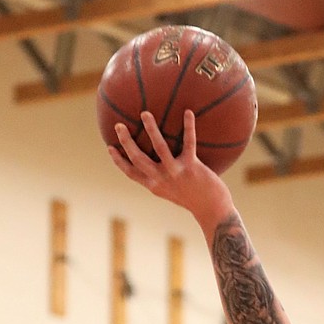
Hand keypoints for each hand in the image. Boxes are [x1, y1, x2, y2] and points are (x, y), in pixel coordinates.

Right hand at [109, 108, 232, 228]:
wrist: (213, 210)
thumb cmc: (194, 199)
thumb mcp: (173, 191)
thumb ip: (163, 178)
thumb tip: (159, 163)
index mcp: (155, 186)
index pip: (131, 173)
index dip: (118, 160)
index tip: (110, 148)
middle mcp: (162, 179)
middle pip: (137, 158)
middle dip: (126, 141)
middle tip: (119, 125)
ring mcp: (176, 172)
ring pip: (159, 147)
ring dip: (151, 129)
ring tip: (145, 113)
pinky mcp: (192, 167)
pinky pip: (188, 142)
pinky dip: (189, 126)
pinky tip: (188, 112)